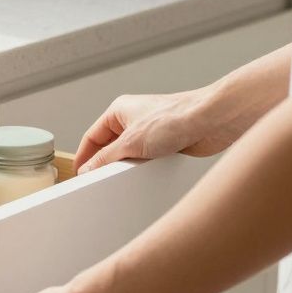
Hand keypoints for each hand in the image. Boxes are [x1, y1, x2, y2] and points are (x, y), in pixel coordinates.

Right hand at [73, 89, 237, 173]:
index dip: (84, 156)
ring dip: (126, 167)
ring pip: (129, 154)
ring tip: (124, 179)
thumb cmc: (176, 118)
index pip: (92, 136)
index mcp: (119, 110)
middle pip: (109, 146)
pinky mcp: (167, 143)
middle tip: (99, 182)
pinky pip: (146, 159)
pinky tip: (144, 177)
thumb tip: (88, 169)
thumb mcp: (131, 142)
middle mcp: (133, 119)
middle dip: (105, 164)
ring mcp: (150, 131)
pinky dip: (143, 169)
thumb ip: (106, 158)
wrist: (212, 121)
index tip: (79, 175)